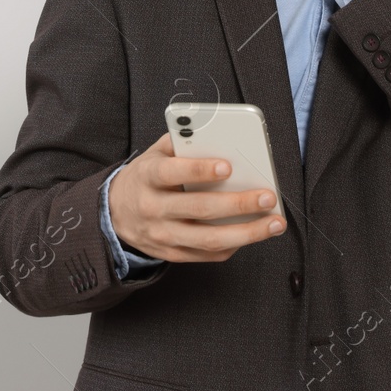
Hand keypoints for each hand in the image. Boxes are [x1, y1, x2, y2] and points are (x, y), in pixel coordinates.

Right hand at [109, 133, 285, 262]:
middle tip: (268, 197)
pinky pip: (208, 255)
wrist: (116, 213)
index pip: (172, 173)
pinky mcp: (173, 254)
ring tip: (274, 223)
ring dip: (247, 233)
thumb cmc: (145, 177)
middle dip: (239, 204)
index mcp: (147, 177)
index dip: (200, 170)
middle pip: (199, 209)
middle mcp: (153, 208)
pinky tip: (253, 234)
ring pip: (209, 239)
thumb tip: (219, 136)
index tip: (228, 166)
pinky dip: (235, 245)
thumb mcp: (153, 154)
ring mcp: (163, 235)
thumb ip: (182, 143)